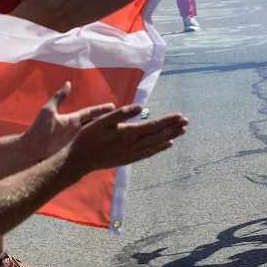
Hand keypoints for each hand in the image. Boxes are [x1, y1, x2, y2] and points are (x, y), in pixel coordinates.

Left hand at [20, 82, 116, 159]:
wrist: (31, 150)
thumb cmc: (38, 130)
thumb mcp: (48, 111)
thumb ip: (59, 97)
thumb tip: (68, 83)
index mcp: (72, 120)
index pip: (91, 113)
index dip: (102, 110)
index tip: (114, 106)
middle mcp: (77, 130)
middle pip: (97, 124)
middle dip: (109, 121)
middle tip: (124, 119)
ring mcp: (77, 142)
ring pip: (96, 137)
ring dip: (107, 135)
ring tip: (122, 133)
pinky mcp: (76, 152)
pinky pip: (91, 148)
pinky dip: (100, 147)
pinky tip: (110, 148)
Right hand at [65, 105, 188, 171]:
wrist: (80, 160)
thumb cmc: (88, 137)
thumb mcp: (101, 121)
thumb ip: (121, 113)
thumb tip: (141, 107)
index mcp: (128, 134)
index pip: (153, 126)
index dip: (168, 121)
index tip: (180, 116)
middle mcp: (133, 145)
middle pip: (158, 135)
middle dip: (173, 127)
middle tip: (186, 121)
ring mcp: (132, 153)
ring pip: (156, 144)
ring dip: (170, 137)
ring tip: (182, 131)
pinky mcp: (129, 159)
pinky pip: (149, 153)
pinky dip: (160, 148)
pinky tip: (167, 145)